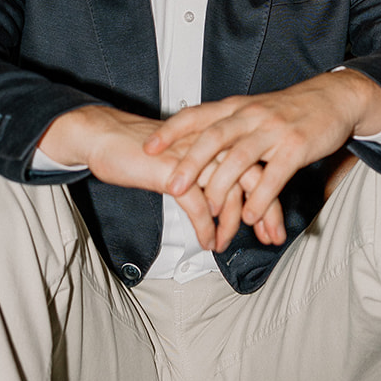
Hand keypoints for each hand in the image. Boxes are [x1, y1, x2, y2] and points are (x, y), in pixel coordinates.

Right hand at [39, 106, 283, 253]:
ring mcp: (192, 156)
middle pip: (253, 177)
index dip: (270, 198)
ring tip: (230, 244)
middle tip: (271, 238)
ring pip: (228, 191)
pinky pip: (197, 204)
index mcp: (217, 138)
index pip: (257, 166)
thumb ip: (209, 174)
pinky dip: (205, 227)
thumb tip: (230, 201)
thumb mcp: (185, 161)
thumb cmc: (143, 150)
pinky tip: (207, 241)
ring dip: (232, 224)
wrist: (105, 135)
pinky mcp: (171, 170)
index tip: (275, 226)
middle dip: (265, 211)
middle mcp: (211, 144)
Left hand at [145, 71, 380, 243]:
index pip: (196, 115)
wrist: (332, 98)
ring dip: (222, 186)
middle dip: (190, 163)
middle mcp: (251, 115)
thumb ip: (226, 127)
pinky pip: (274, 175)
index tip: (147, 147)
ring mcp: (273, 131)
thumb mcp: (252, 110)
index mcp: (236, 107)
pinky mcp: (296, 147)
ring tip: (210, 210)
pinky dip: (259, 198)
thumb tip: (191, 149)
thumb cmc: (286, 110)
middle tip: (171, 187)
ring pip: (240, 158)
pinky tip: (249, 216)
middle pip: (214, 137)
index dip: (171, 131)